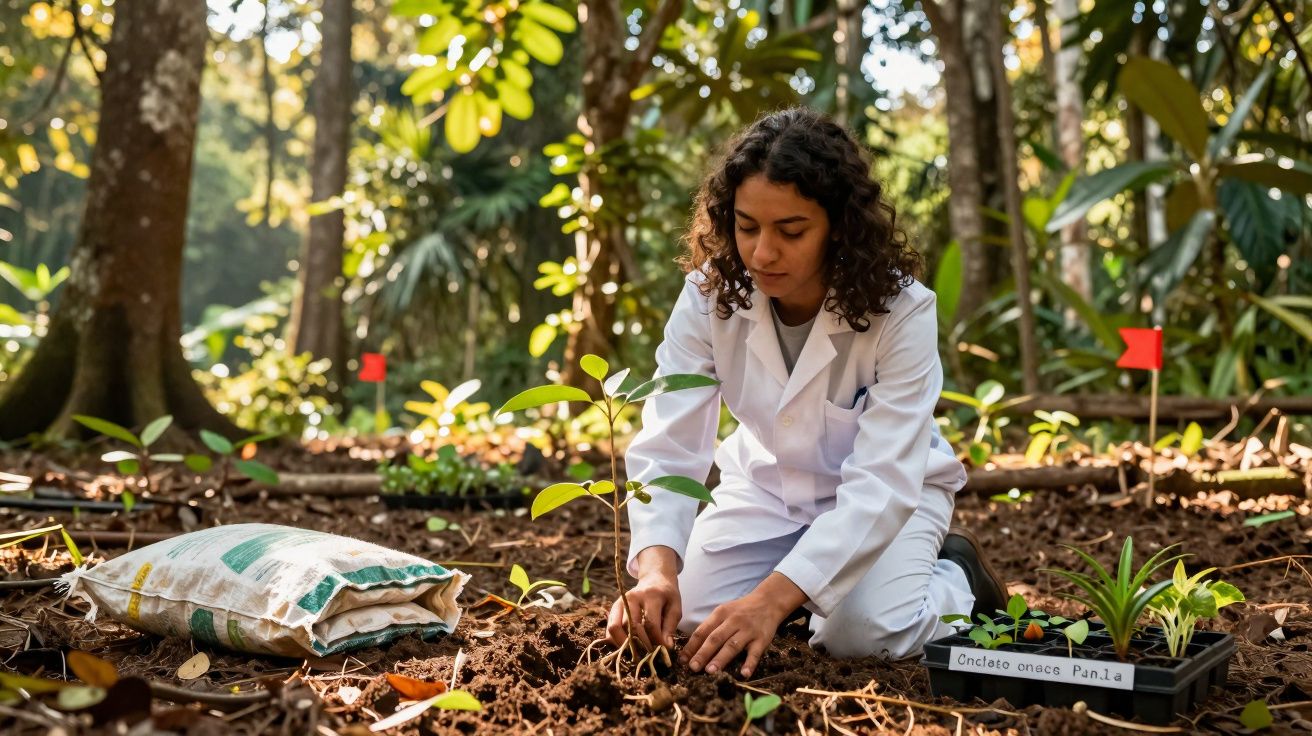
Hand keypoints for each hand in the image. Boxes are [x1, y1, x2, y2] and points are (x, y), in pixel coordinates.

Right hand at [607, 548, 681, 650]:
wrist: (655, 578)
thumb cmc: (667, 595)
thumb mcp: (675, 607)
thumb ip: (670, 627)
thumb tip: (666, 648)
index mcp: (651, 596)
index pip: (650, 623)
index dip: (656, 641)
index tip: (662, 651)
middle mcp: (632, 597)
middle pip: (630, 626)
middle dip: (639, 645)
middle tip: (647, 657)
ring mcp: (621, 601)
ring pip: (616, 628)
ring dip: (624, 644)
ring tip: (636, 654)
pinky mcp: (614, 607)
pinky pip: (610, 627)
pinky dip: (615, 640)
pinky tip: (626, 646)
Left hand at [681, 572, 805, 678]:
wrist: (768, 601)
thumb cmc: (740, 610)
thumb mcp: (723, 612)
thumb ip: (710, 627)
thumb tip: (691, 648)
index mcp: (720, 614)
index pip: (702, 631)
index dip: (691, 646)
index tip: (682, 660)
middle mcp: (733, 621)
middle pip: (715, 638)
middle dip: (702, 653)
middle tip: (693, 667)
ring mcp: (748, 630)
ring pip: (732, 645)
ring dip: (721, 659)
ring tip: (710, 671)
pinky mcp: (762, 639)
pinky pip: (755, 652)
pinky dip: (750, 663)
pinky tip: (744, 674)